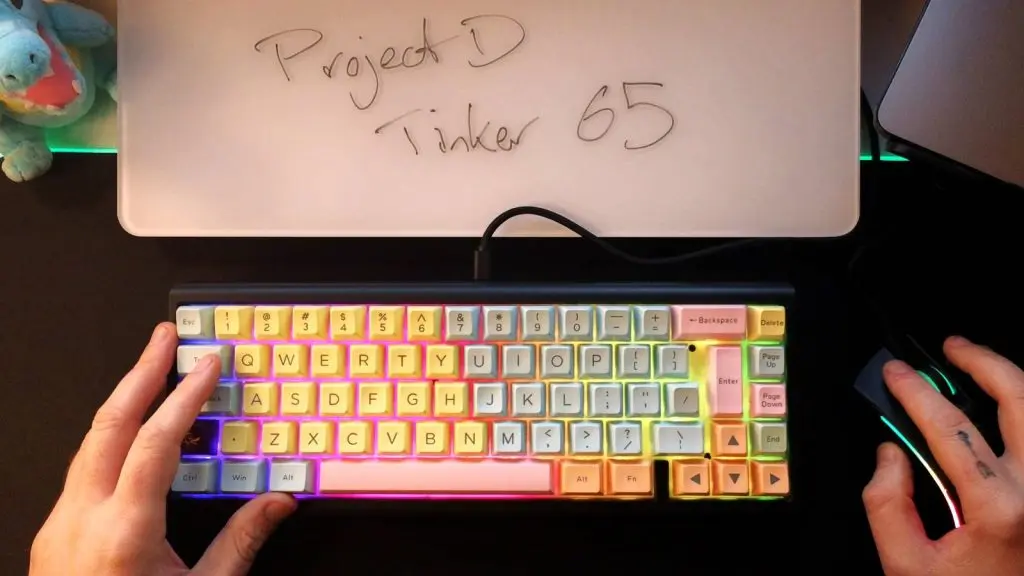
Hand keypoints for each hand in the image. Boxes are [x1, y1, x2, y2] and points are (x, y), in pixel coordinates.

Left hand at [30, 323, 296, 574]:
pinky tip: (136, 441)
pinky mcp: (54, 533)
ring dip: (123, 402)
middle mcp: (82, 517)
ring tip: (152, 373)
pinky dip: (112, 440)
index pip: (156, 440)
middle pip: (107, 424)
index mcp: (123, 530)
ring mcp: (60, 523)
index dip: (185, 396)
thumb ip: (240, 545)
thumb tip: (278, 504)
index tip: (207, 363)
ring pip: (88, 443)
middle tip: (164, 336)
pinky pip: (83, 469)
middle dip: (139, 372)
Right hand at [863, 336, 1023, 574]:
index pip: (950, 427)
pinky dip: (1022, 417)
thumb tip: (892, 454)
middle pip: (1020, 399)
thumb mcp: (904, 565)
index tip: (895, 374)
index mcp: (997, 507)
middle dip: (983, 362)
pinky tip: (1004, 411)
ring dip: (1011, 380)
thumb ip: (886, 504)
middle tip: (951, 349)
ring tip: (978, 365)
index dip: (915, 390)